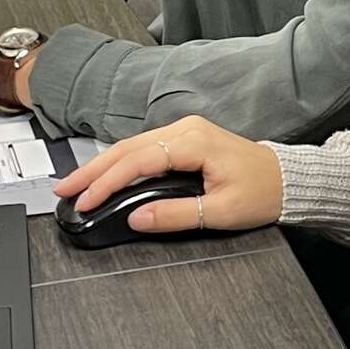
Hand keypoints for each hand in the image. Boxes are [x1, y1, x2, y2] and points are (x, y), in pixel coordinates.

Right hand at [57, 116, 283, 232]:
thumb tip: (136, 219)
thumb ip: (174, 215)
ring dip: (102, 165)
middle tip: (64, 189)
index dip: (106, 182)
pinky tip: (104, 175)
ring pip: (132, 146)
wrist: (286, 179)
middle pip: (127, 148)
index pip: (137, 161)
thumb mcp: (219, 211)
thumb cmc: (262, 192)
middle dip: (92, 170)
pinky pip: (144, 148)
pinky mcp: (185, 138)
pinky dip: (120, 162)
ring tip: (76, 184)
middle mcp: (186, 129)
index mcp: (194, 142)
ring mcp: (184, 131)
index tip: (85, 200)